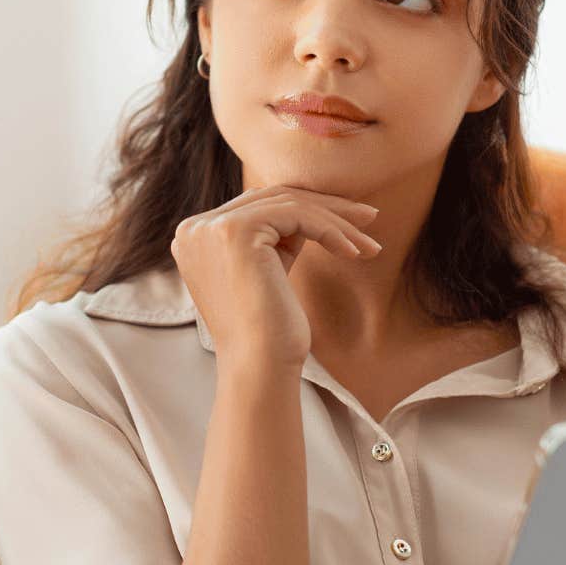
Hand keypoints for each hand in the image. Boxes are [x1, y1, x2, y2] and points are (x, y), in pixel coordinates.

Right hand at [170, 184, 382, 367]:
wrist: (259, 365)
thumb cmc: (269, 330)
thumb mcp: (268, 271)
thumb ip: (276, 237)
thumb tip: (313, 207)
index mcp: (195, 237)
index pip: (257, 206)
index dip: (306, 208)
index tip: (348, 221)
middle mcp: (195, 228)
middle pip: (272, 199)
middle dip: (326, 207)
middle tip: (369, 218)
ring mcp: (210, 228)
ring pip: (288, 204)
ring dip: (336, 220)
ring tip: (371, 242)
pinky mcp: (234, 231)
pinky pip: (295, 215)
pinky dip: (330, 230)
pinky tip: (355, 252)